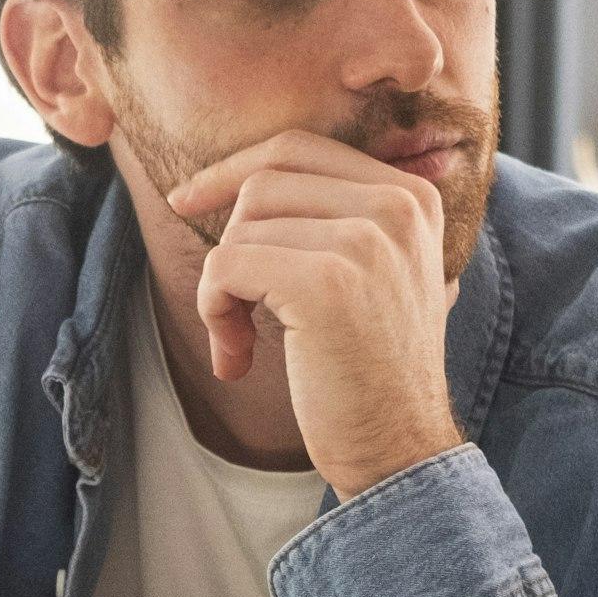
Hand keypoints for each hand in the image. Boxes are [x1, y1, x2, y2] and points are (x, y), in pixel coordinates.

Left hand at [167, 130, 465, 499]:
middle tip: (230, 310)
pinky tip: (238, 357)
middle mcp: (398, 206)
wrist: (400, 448)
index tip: (186, 201)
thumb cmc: (367, 371)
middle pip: (263, 183)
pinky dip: (213, 310)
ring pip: (241, 227)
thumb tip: (237, 177)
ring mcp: (368, 240)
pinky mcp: (329, 282)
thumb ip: (331, 218)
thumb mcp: (370, 274)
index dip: (232, 170)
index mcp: (411, 196)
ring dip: (221, 290)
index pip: (297, 148)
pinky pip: (227, 265)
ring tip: (244, 343)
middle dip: (230, 244)